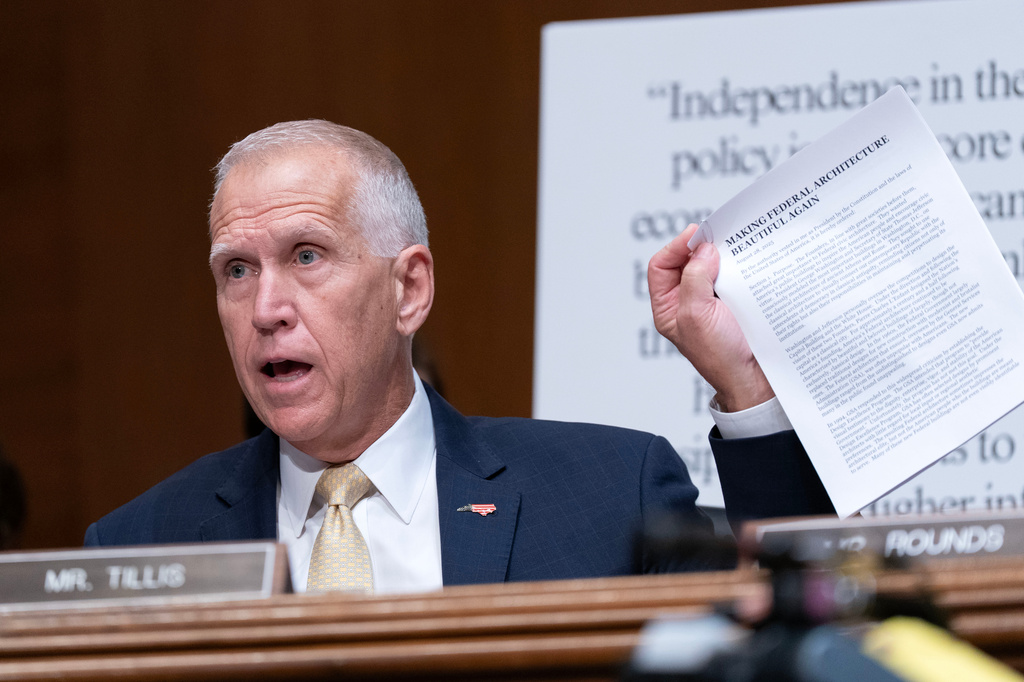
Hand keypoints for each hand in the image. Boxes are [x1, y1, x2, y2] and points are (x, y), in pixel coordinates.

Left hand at [647, 224, 774, 411]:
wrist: (754, 378)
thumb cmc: (721, 356)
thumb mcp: (697, 314)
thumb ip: (694, 279)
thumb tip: (703, 250)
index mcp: (668, 308)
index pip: (661, 267)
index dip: (676, 247)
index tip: (696, 235)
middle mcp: (687, 303)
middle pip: (685, 263)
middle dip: (700, 247)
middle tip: (718, 235)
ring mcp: (711, 303)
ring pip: (710, 268)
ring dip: (721, 256)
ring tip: (734, 246)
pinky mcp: (733, 303)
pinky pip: (731, 277)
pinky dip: (737, 267)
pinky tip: (747, 261)